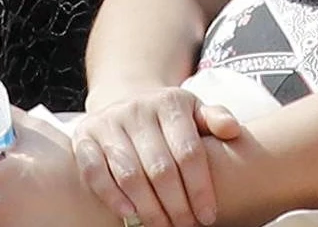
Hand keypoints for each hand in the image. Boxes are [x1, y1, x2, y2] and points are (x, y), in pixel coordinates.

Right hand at [51, 99, 245, 226]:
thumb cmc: (168, 119)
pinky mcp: (84, 137)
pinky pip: (95, 171)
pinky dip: (111, 196)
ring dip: (148, 207)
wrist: (126, 101)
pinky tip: (129, 214)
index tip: (208, 215)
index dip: (200, 188)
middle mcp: (137, 110)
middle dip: (176, 205)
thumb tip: (232, 129)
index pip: (189, 152)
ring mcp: (108, 123)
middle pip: (160, 168)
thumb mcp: (194, 111)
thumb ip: (214, 119)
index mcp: (169, 103)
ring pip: (129, 173)